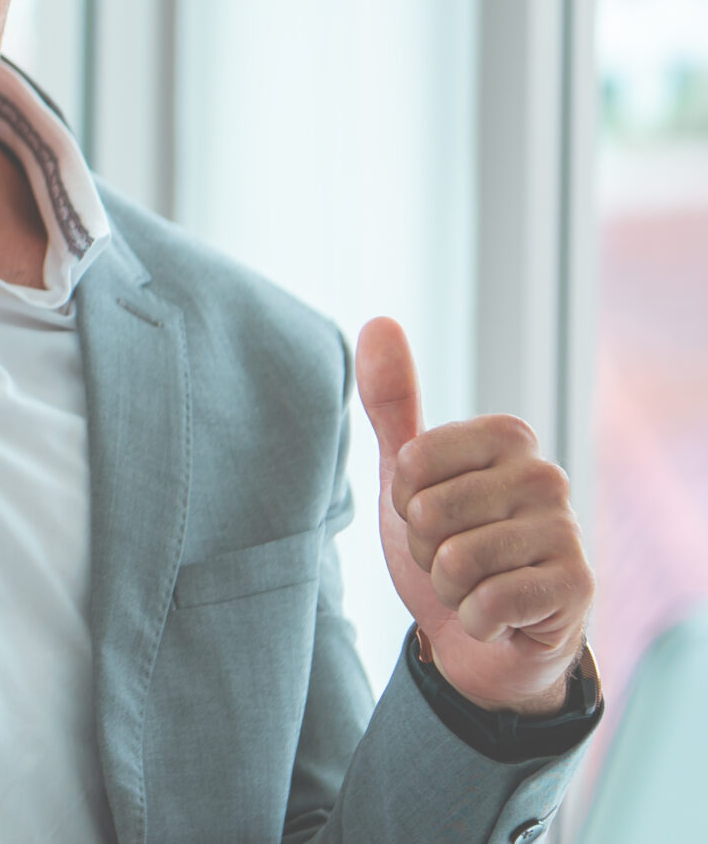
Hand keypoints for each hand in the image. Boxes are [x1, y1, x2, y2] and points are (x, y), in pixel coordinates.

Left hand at [356, 317, 593, 714]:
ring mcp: (567, 530)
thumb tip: (379, 321)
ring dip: (448, 586)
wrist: (479, 633)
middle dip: (424, 548)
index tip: (424, 511)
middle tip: (450, 556)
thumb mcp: (406, 473)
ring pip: (457, 560)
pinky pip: (488, 601)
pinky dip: (474, 618)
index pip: (413, 461)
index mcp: (507, 437)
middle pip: (431, 512)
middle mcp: (546, 475)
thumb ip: (392, 400)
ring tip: (471, 584)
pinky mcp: (577, 586)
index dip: (403, 498)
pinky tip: (496, 615)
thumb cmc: (446, 543)